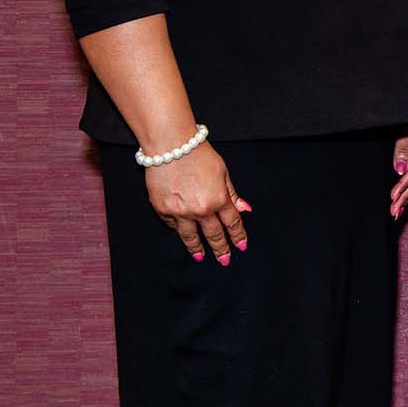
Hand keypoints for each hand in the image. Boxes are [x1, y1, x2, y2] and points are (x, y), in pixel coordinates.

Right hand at [144, 142, 248, 264]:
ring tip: (200, 256)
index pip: (232, 223)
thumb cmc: (199, 155)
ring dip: (196, 248)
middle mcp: (200, 209)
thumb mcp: (223, 172)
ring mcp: (180, 212)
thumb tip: (244, 209)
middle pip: (213, 234)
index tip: (241, 246)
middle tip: (224, 260)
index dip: (238, 236)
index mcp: (219, 199)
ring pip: (190, 236)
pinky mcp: (162, 210)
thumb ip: (232, 193)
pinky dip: (177, 229)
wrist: (171, 146)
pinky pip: (172, 225)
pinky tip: (182, 234)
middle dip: (220, 248)